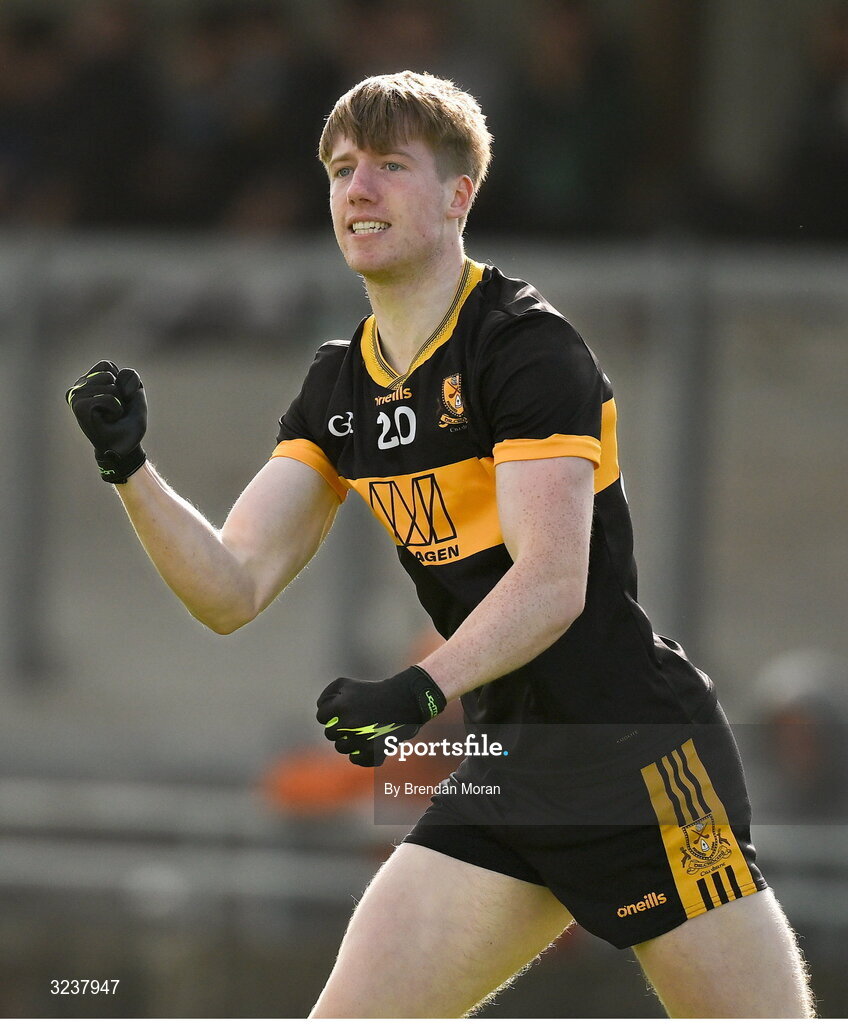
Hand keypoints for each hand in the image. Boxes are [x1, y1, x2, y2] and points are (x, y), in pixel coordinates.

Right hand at [66, 360, 146, 482]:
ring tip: (110, 416)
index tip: (117, 399)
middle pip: (108, 374)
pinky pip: (108, 398)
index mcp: (87, 382)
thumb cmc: (128, 423)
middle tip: (113, 410)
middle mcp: (77, 387)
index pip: (106, 365)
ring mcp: (75, 396)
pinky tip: (108, 419)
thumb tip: (118, 374)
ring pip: (109, 385)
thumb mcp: (136, 396)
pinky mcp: (79, 406)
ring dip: (118, 403)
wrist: (124, 448)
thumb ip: (132, 379)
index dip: (120, 382)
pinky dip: (116, 408)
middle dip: (120, 392)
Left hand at [316, 665, 446, 766]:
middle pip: (330, 733)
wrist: (406, 699)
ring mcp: (362, 739)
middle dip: (339, 727)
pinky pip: (356, 759)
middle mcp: (350, 723)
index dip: (330, 713)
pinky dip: (360, 754)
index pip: (322, 717)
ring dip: (348, 740)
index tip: (341, 711)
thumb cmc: (373, 691)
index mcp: (342, 705)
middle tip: (353, 721)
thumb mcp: (347, 683)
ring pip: (341, 748)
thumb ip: (328, 694)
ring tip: (361, 731)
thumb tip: (320, 710)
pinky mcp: (374, 751)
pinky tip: (367, 743)